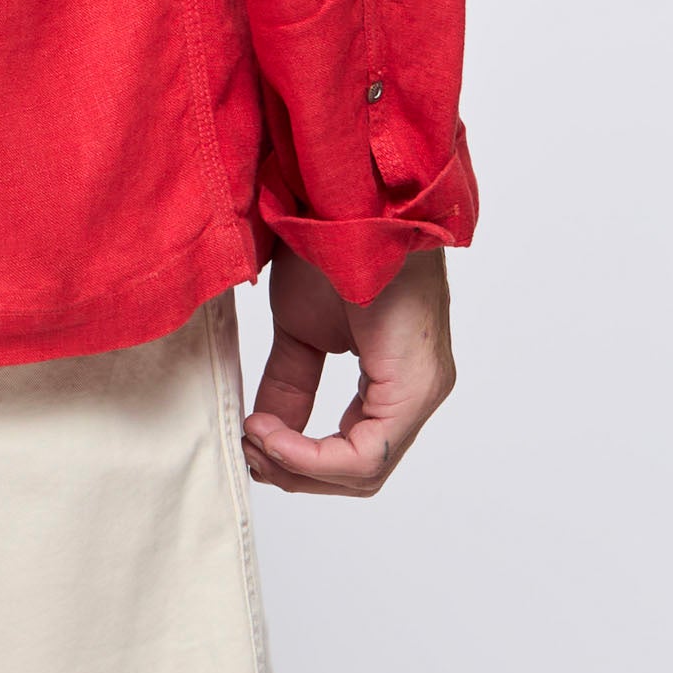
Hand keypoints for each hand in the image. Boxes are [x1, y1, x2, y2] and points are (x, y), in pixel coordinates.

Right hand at [243, 246, 454, 496]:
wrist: (348, 200)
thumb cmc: (333, 245)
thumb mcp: (301, 330)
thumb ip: (290, 384)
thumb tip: (265, 431)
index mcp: (396, 379)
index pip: (354, 450)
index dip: (299, 460)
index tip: (252, 439)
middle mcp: (417, 391)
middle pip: (359, 472)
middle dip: (297, 470)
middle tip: (250, 450)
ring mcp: (422, 390)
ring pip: (365, 470)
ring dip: (300, 465)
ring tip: (256, 437)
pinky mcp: (414, 386)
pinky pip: (367, 452)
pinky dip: (314, 455)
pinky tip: (273, 433)